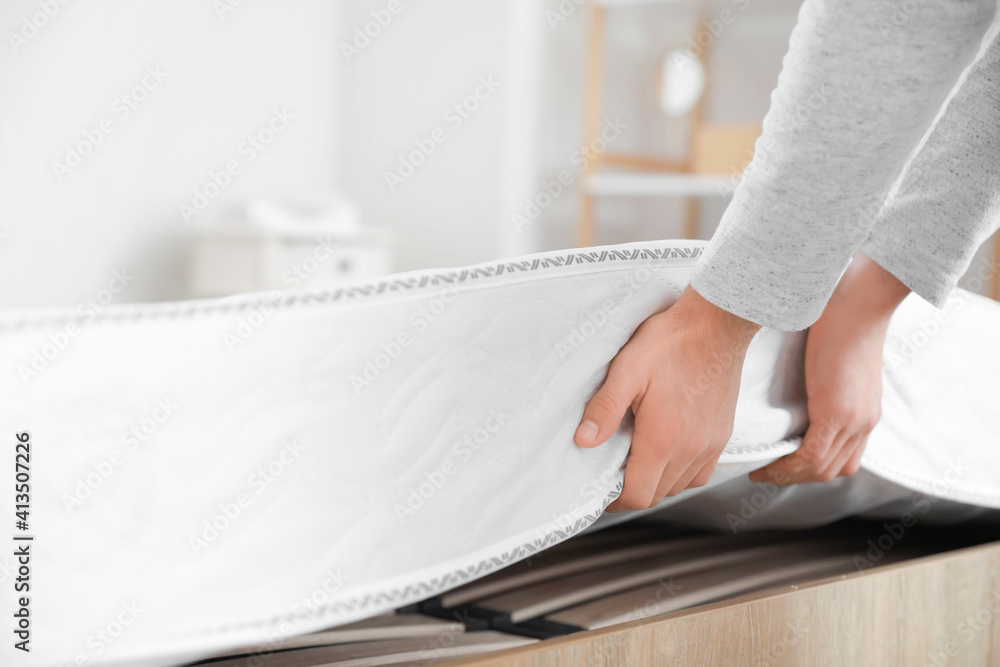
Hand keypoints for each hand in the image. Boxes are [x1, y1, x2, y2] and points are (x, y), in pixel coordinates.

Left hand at [574, 286, 760, 510]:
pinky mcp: (722, 435)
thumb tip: (583, 440)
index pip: (639, 495)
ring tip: (639, 459)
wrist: (717, 324)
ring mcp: (710, 444)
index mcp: (664, 438)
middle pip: (658, 495)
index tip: (604, 488)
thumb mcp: (627, 370)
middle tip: (615, 470)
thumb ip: (605, 408)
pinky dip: (682, 472)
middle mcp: (691, 449)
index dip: (616, 499)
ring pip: (680, 486)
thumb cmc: (673, 342)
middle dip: (633, 490)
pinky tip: (668, 451)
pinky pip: (701, 472)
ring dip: (657, 481)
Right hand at [749, 253, 910, 484]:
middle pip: (831, 470)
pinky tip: (767, 464)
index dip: (810, 467)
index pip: (842, 458)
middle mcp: (863, 422)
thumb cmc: (843, 313)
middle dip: (795, 477)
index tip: (780, 463)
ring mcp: (854, 420)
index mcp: (864, 410)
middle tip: (765, 473)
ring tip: (760, 472)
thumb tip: (796, 376)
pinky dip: (787, 466)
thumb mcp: (833, 355)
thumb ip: (822, 374)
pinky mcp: (838, 414)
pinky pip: (811, 457)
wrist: (859, 300)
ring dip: (787, 476)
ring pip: (820, 470)